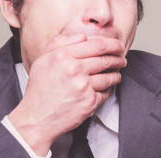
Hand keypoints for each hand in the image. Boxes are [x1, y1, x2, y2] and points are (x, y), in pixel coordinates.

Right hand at [8, 33, 126, 155]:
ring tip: (117, 74)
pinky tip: (105, 89)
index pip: (96, 45)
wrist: (38, 118)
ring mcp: (83, 87)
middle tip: (122, 60)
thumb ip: (61, 43)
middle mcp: (74, 70)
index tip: (118, 46)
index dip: (112, 44)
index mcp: (62, 56)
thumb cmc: (40, 90)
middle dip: (118, 59)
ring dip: (116, 75)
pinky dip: (108, 90)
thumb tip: (83, 37)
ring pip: (109, 77)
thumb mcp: (44, 60)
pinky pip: (106, 93)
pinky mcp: (90, 102)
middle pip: (106, 60)